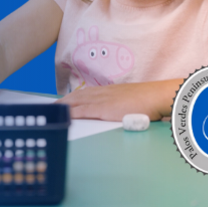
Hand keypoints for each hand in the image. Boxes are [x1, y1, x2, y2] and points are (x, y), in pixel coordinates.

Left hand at [57, 79, 175, 120]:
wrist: (156, 96)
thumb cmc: (147, 100)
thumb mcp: (128, 99)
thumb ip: (119, 103)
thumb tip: (116, 109)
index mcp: (107, 91)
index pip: (84, 93)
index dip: (71, 97)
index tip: (62, 101)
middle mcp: (101, 93)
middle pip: (76, 96)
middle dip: (62, 101)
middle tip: (51, 107)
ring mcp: (101, 100)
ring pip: (75, 101)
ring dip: (63, 105)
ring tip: (52, 111)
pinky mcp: (102, 109)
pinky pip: (82, 110)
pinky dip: (71, 112)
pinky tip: (63, 115)